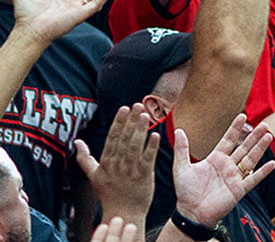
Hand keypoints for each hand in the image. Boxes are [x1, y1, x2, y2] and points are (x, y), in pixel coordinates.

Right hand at [75, 103, 157, 225]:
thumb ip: (85, 158)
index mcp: (106, 164)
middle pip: (124, 140)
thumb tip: (76, 142)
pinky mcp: (143, 176)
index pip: (112, 139)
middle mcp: (117, 166)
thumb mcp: (93, 176)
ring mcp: (130, 171)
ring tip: (146, 115)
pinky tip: (155, 135)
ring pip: (135, 148)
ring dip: (140, 131)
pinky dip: (151, 147)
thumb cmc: (108, 193)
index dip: (118, 123)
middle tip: (137, 105)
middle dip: (131, 122)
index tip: (124, 108)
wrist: (122, 213)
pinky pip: (147, 160)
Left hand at [173, 114, 274, 228]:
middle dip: (254, 136)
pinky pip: (253, 180)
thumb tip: (179, 130)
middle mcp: (227, 166)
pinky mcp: (239, 190)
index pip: (228, 140)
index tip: (242, 115)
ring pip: (250, 159)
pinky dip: (263, 172)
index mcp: (216, 159)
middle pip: (244, 147)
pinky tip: (272, 164)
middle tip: (265, 124)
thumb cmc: (185, 192)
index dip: (235, 128)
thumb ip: (182, 149)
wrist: (190, 214)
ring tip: (269, 136)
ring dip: (260, 148)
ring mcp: (234, 177)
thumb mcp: (181, 168)